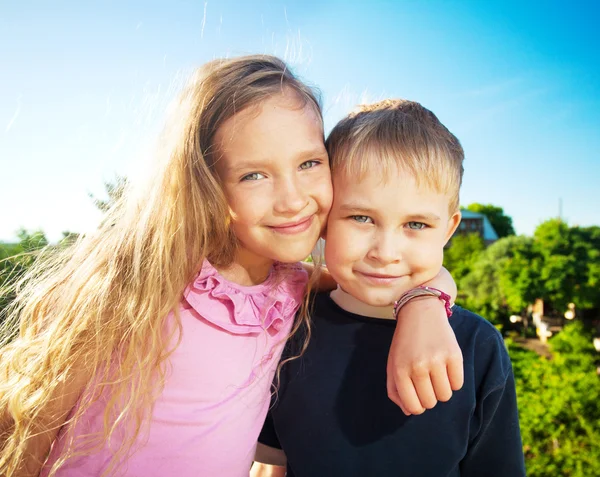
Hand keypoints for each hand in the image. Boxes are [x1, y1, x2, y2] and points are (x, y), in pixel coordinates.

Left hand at [386, 297, 462, 414]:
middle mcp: (418, 367)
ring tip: (436, 374)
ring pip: (445, 396)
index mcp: (400, 370)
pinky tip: (446, 367)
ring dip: (442, 389)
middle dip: (429, 396)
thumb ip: (395, 390)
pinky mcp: (454, 355)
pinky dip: (453, 380)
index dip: (417, 407)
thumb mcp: (393, 363)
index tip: (418, 397)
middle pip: (430, 403)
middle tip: (426, 381)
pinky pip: (458, 384)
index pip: (413, 407)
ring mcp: (437, 361)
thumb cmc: (405, 342)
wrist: (420, 312)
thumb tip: (408, 412)